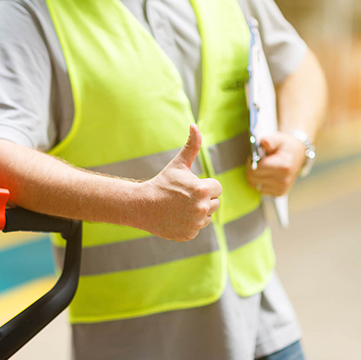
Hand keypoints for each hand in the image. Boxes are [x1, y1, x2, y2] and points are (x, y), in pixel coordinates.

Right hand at [136, 124, 221, 241]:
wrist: (143, 206)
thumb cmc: (162, 183)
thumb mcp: (178, 164)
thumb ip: (192, 145)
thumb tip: (194, 125)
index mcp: (203, 189)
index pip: (217, 188)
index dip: (204, 185)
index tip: (189, 186)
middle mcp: (202, 208)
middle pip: (214, 202)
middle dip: (202, 199)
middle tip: (183, 197)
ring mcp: (196, 223)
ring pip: (206, 216)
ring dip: (197, 211)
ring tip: (180, 207)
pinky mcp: (190, 234)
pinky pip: (197, 227)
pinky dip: (189, 224)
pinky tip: (176, 217)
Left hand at [246, 132, 305, 195]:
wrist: (298, 154)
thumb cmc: (285, 146)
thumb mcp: (278, 139)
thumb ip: (269, 141)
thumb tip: (263, 141)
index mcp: (283, 166)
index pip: (255, 170)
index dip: (251, 161)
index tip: (255, 156)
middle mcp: (283, 180)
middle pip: (253, 179)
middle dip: (251, 169)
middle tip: (257, 161)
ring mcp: (282, 188)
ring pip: (255, 185)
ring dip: (255, 176)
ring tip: (263, 167)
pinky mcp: (280, 193)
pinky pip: (261, 190)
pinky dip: (260, 182)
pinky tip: (267, 175)